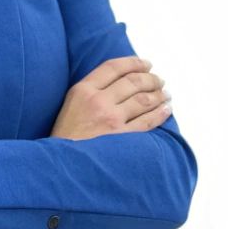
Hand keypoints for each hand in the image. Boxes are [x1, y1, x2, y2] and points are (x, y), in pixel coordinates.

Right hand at [51, 56, 171, 140]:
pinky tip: (166, 109)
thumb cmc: (66, 136)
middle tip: (160, 80)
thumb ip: (92, 90)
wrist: (61, 165)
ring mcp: (111, 120)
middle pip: (133, 82)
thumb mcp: (71, 104)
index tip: (147, 64)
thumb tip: (122, 81)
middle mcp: (98, 101)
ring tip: (165, 94)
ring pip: (143, 100)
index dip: (134, 63)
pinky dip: (160, 113)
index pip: (114, 67)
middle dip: (151, 79)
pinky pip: (147, 122)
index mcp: (83, 90)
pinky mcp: (121, 138)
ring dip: (159, 94)